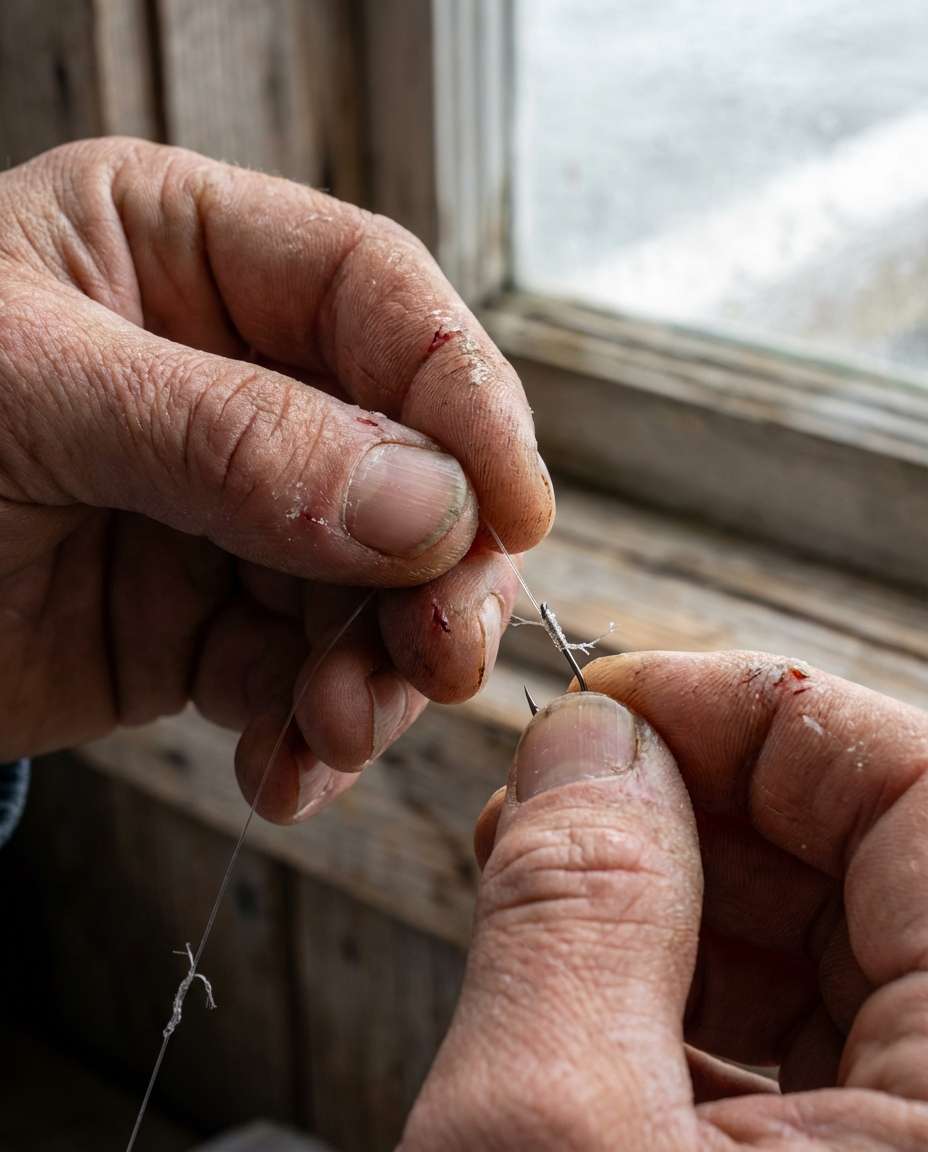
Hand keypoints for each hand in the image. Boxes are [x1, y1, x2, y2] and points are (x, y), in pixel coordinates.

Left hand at [0, 138, 552, 819]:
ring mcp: (227, 508)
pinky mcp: (204, 621)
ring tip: (336, 727)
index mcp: (188, 256)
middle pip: (406, 458)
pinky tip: (286, 771)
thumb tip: (431, 505)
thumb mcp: (29, 398)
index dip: (465, 399)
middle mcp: (230, 377)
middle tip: (441, 655)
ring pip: (371, 585)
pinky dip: (309, 734)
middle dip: (438, 568)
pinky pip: (299, 676)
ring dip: (377, 669)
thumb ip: (232, 442)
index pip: (378, 302)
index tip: (513, 513)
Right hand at [404, 651, 927, 1149]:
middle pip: (873, 860)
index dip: (749, 709)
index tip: (609, 696)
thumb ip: (578, 902)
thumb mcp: (550, 1130)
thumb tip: (592, 736)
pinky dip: (686, 993)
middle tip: (546, 803)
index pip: (921, 790)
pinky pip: (812, 1047)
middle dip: (690, 805)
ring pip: (835, 947)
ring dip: (673, 896)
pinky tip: (579, 990)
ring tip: (538, 895)